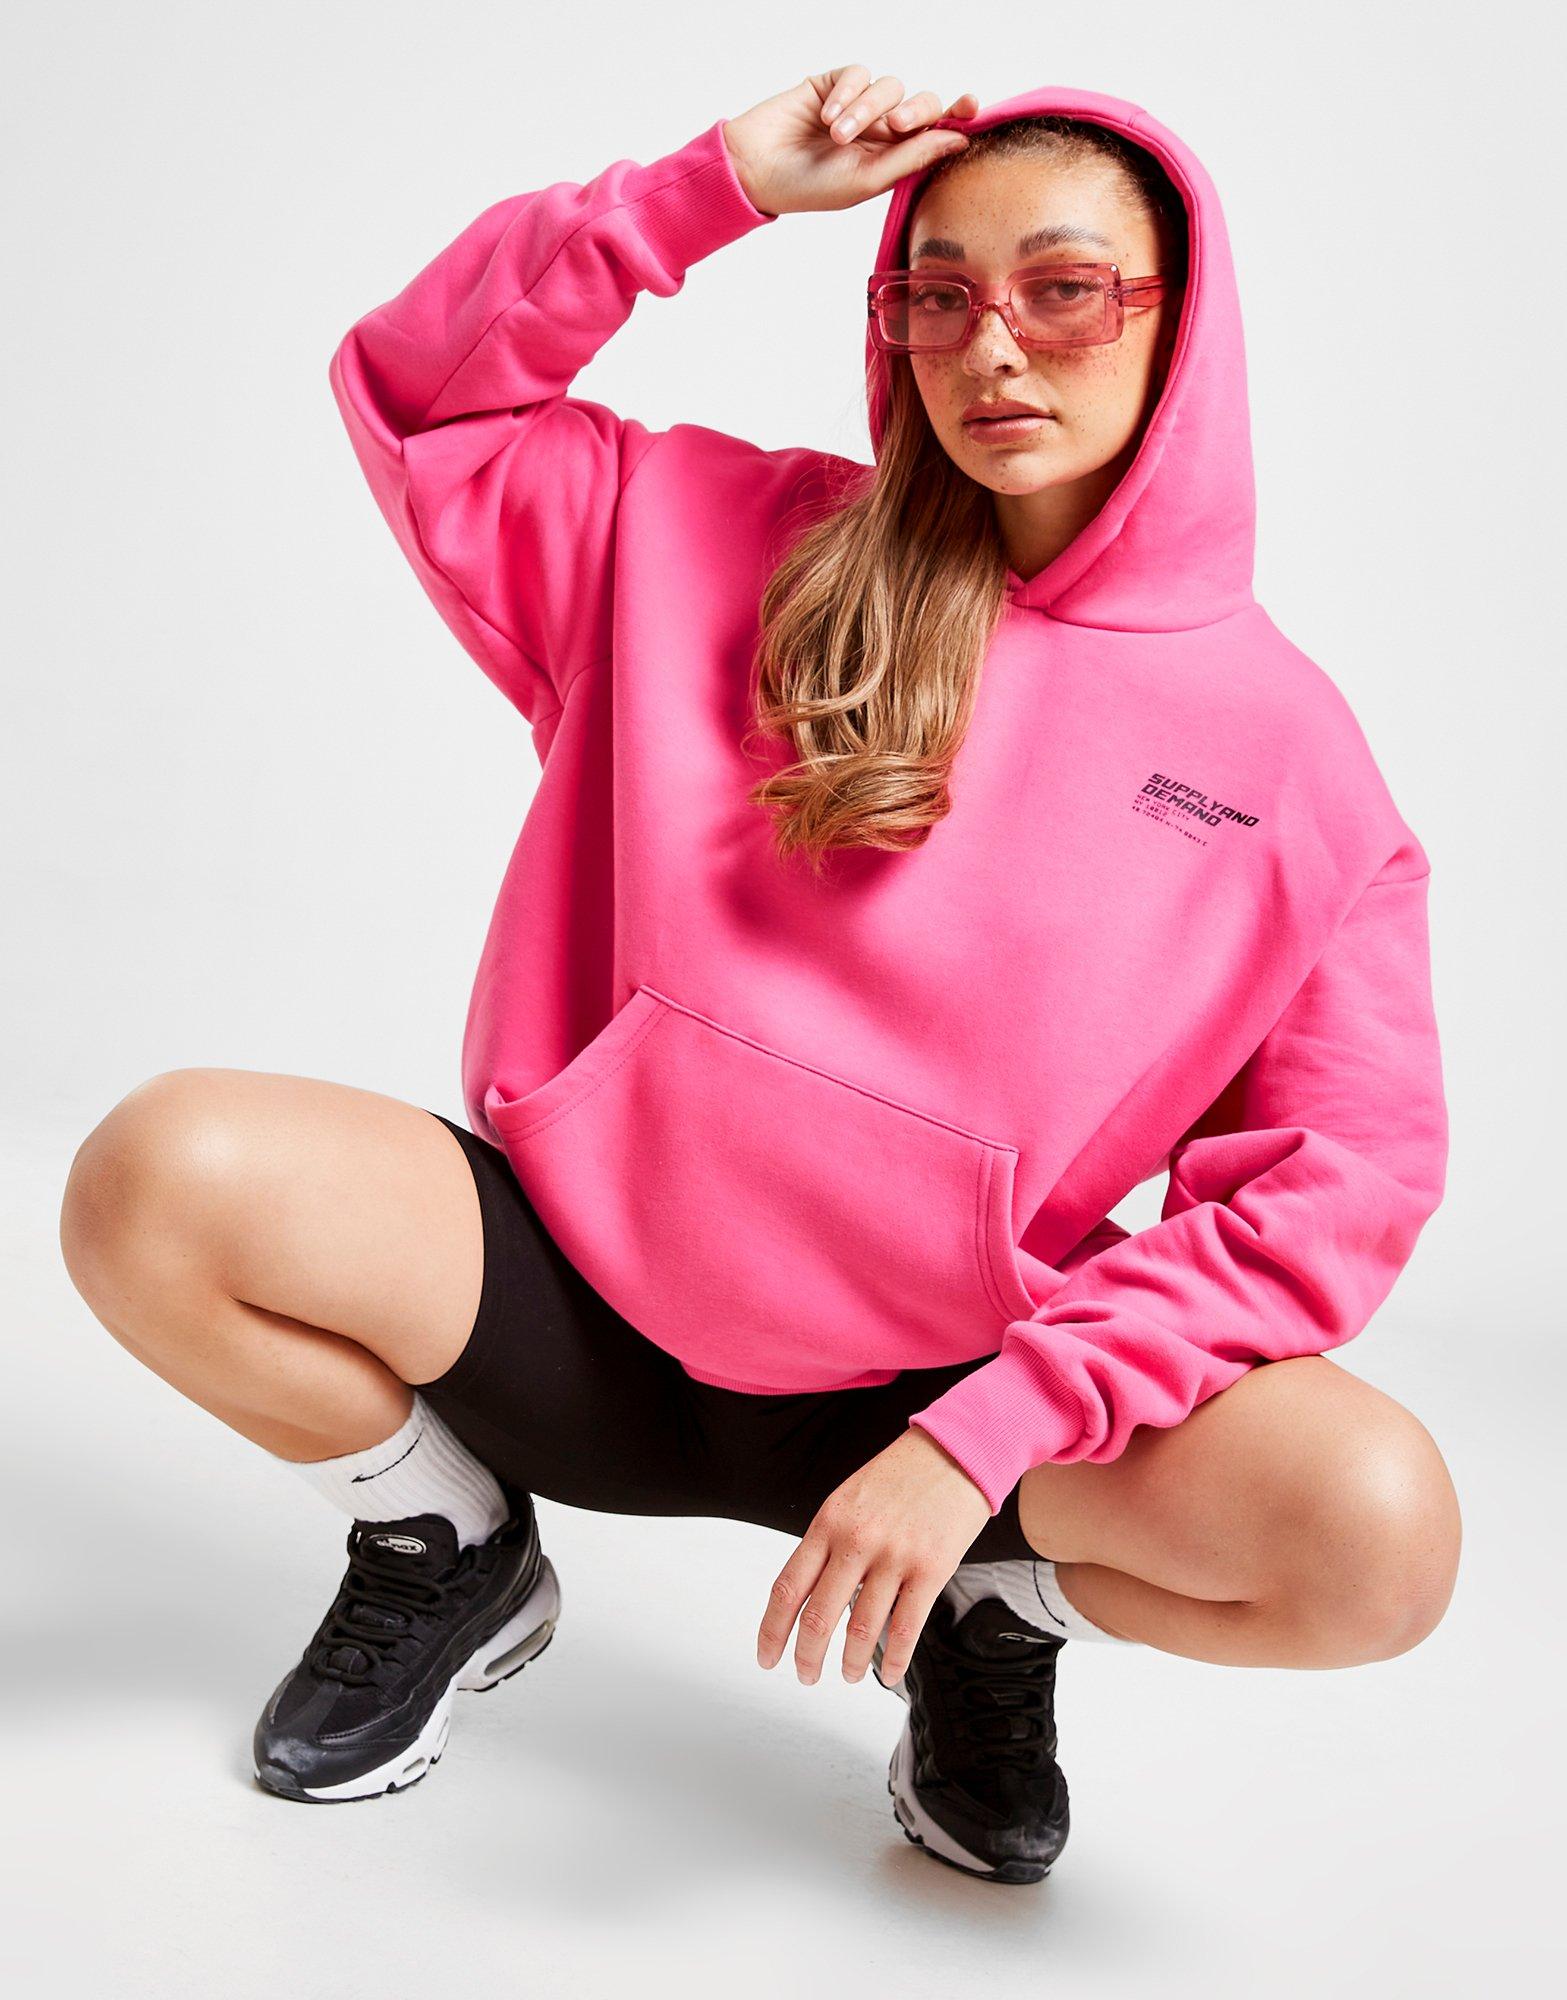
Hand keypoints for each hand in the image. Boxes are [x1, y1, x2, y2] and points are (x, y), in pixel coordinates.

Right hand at [722, 67, 978, 217]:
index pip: (936, 132)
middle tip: (896, 126)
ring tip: (837, 135)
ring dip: (866, 108)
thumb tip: (958, 140)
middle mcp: (882, 131)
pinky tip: (827, 116)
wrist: (759, 169)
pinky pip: (858, 73)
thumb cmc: (811, 187)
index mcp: (895, 159)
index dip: (957, 116)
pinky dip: (846, 93)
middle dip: (914, 111)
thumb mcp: (866, 180)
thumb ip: (912, 158)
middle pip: (921, 102)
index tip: (970, 105)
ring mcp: (860, 105)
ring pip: (889, 87)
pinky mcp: (836, 84)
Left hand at [755, 1425, 992, 1685]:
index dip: (772, 1631)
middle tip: (805, 1675)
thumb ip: (828, 1544)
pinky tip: (887, 1673)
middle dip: (806, 1656)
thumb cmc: (902, 1475)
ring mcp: (894, 1556)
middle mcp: (856, 1540)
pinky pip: (905, 1629)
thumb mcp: (848, 1499)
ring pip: (861, 1629)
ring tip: (848, 1674)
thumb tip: (810, 1594)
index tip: (768, 1656)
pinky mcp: (931, 1569)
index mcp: (828, 1522)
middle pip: (818, 1616)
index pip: (788, 1587)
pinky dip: (893, 1660)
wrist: (956, 1451)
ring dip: (850, 1663)